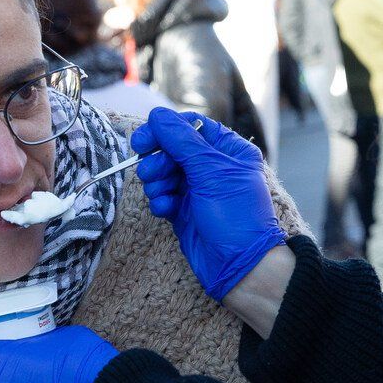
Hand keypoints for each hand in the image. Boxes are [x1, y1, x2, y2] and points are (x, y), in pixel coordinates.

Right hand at [131, 108, 287, 299]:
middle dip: (158, 160)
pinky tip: (166, 210)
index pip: (191, 127)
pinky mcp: (184, 210)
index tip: (143, 140)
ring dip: (157, 181)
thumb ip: (182, 141)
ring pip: (163, 172)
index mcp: (229, 150)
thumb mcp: (211, 172)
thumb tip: (158, 116)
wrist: (239, 266)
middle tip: (150, 172)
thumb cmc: (236, 216)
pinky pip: (162, 195)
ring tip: (163, 194)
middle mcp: (213, 167)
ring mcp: (198, 189)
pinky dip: (160, 201)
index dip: (165, 130)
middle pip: (172, 148)